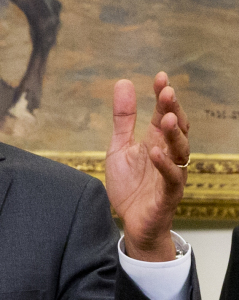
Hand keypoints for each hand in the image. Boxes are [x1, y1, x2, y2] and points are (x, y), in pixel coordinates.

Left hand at [106, 73, 189, 261]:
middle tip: (168, 91)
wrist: (131, 222)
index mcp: (157, 141)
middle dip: (174, 109)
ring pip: (180, 151)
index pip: (164, 114)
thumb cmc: (130, 185)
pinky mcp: (168, 194)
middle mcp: (168, 154)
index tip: (160, 77)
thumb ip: (123, 119)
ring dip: (175, 134)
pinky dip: (164, 165)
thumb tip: (123, 83)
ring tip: (168, 118)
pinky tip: (155, 152)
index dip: (163, 96)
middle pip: (178, 128)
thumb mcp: (119, 147)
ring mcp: (171, 173)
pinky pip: (171, 178)